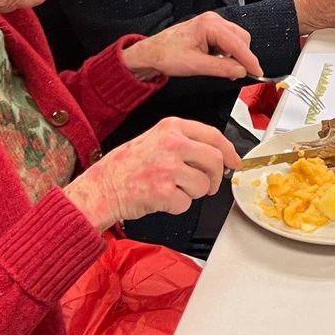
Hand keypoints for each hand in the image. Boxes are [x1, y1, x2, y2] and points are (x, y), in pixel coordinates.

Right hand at [63, 117, 238, 230]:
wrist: (100, 188)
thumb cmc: (124, 167)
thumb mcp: (154, 139)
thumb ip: (184, 142)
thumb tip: (216, 154)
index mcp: (171, 127)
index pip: (213, 135)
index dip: (228, 150)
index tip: (234, 161)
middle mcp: (172, 144)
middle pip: (214, 160)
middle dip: (215, 178)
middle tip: (208, 186)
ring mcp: (168, 168)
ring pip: (202, 185)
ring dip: (192, 193)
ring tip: (172, 190)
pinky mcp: (164, 192)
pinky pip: (186, 203)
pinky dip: (177, 206)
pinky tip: (161, 199)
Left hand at [121, 12, 262, 81]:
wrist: (152, 53)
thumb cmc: (166, 55)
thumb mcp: (195, 65)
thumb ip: (221, 68)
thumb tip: (241, 71)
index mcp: (210, 25)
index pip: (238, 43)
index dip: (250, 60)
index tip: (258, 72)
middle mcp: (213, 20)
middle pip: (241, 39)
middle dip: (242, 57)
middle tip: (237, 74)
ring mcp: (212, 23)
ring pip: (236, 40)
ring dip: (234, 55)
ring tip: (222, 68)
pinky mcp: (210, 30)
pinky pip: (228, 41)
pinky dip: (227, 53)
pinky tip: (217, 61)